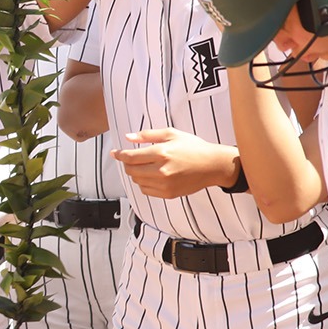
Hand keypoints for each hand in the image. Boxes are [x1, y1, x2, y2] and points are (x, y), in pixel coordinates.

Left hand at [113, 128, 239, 198]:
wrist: (212, 165)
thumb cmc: (194, 147)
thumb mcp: (171, 134)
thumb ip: (147, 135)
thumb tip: (128, 138)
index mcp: (161, 153)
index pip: (130, 157)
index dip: (119, 155)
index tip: (115, 153)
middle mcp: (161, 170)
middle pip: (131, 170)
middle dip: (127, 164)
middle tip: (131, 158)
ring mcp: (164, 184)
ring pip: (137, 181)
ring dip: (136, 173)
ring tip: (145, 165)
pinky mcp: (168, 194)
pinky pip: (146, 190)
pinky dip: (144, 183)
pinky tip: (151, 175)